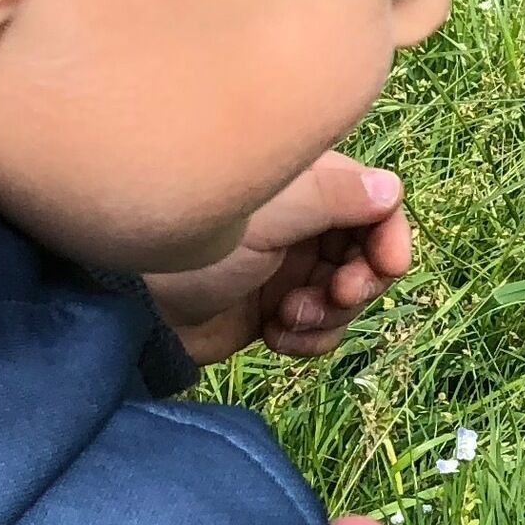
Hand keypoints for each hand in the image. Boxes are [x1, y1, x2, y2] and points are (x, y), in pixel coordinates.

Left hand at [146, 152, 412, 364]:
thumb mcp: (266, 216)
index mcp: (303, 187)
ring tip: (289, 316)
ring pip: (348, 297)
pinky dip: (309, 337)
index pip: (374, 202)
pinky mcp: (275, 311)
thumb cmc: (192, 246)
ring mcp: (289, 270)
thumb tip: (392, 187)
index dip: (389, 234)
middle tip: (336, 295)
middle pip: (367, 255)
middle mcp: (302, 225)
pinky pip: (322, 329)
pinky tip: (276, 336)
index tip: (389, 266)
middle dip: (359, 281)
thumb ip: (333, 197)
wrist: (132, 307)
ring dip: (332, 314)